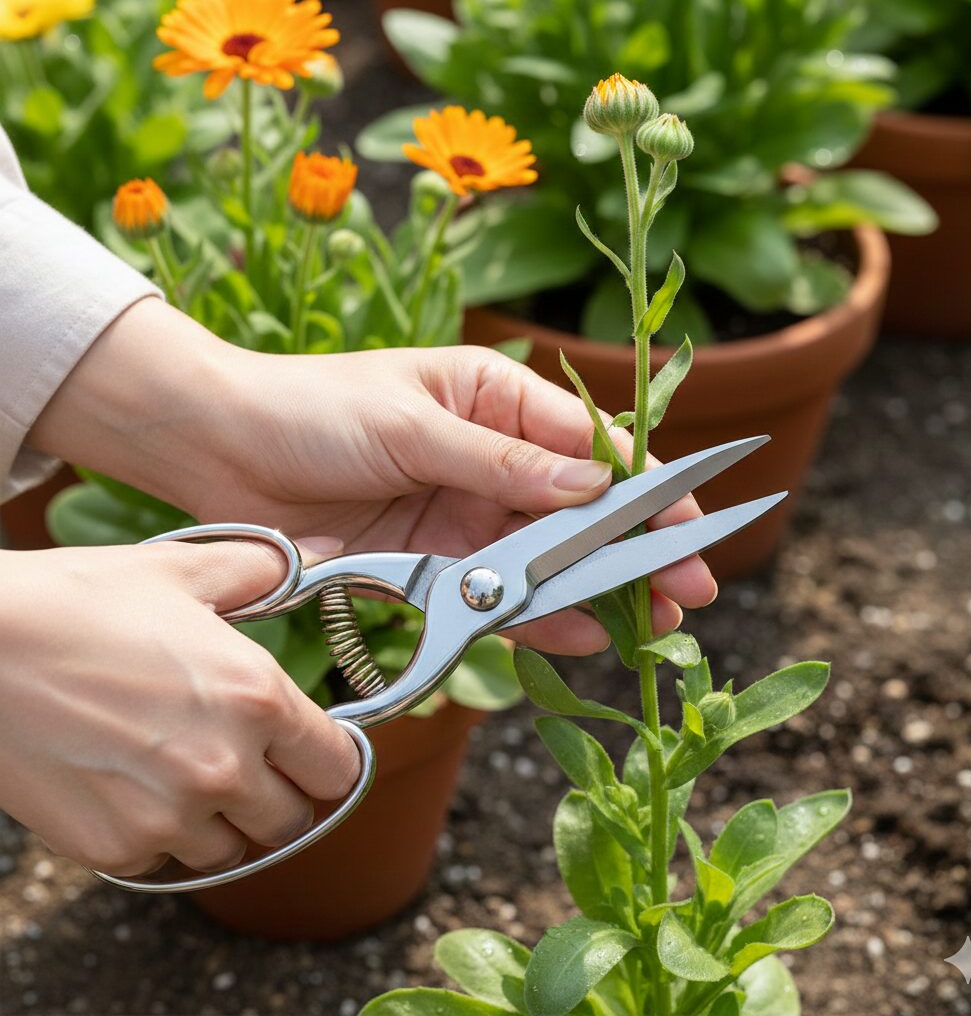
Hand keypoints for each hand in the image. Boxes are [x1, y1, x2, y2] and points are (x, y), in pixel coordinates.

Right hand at [0, 541, 357, 875]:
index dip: (330, 758)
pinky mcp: (112, 848)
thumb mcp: (181, 570)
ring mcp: (166, 816)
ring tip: (188, 769)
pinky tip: (137, 785)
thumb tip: (322, 549)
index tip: (313, 749)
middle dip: (280, 792)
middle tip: (251, 759)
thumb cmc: (79, 601)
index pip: (337, 769)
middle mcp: (223, 766)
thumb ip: (264, 569)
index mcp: (256, 698)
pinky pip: (164, 861)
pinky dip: (161, 835)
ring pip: (231, 849)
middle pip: (292, 819)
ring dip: (223, 819)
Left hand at [30, 299, 717, 654]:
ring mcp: (464, 516)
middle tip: (685, 592)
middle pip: (580, 512)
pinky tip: (579, 634)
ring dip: (595, 592)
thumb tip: (594, 488)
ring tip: (649, 626)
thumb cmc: (312, 408)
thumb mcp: (412, 423)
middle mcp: (490, 460)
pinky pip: (496, 594)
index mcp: (495, 400)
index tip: (688, 520)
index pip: (590, 444)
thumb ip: (502, 463)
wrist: (219, 449)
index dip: (645, 483)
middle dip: (634, 551)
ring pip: (546, 560)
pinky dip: (534, 615)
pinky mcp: (433, 565)